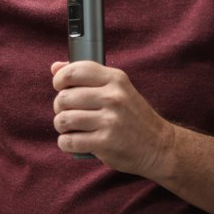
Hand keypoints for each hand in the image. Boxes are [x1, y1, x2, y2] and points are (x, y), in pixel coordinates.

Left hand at [51, 60, 175, 178]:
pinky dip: (65, 143)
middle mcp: (113, 97)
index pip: (75, 70)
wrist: (158, 145)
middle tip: (67, 112)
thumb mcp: (117, 88)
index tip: (59, 86)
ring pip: (63, 119)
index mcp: (115, 79)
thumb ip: (87, 76)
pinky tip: (73, 141)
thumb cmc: (132, 115)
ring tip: (69, 127)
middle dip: (59, 107)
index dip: (60, 78)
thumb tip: (55, 67)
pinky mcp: (105, 143)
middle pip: (64, 98)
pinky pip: (69, 141)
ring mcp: (110, 120)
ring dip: (61, 125)